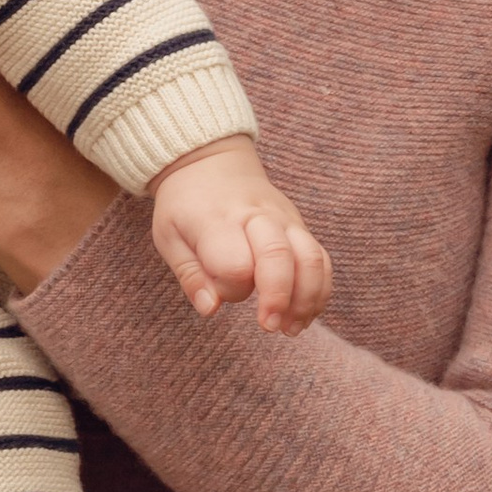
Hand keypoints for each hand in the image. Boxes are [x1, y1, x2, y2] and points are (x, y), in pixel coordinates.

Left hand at [150, 137, 332, 334]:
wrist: (210, 162)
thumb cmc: (186, 205)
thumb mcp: (169, 237)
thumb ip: (190, 276)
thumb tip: (211, 309)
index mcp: (218, 220)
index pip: (235, 263)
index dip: (230, 288)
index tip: (218, 294)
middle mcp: (257, 217)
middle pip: (281, 256)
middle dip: (279, 297)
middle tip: (269, 327)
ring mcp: (284, 219)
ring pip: (312, 258)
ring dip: (307, 299)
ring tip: (290, 329)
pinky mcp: (299, 226)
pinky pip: (321, 259)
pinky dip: (320, 291)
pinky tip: (303, 315)